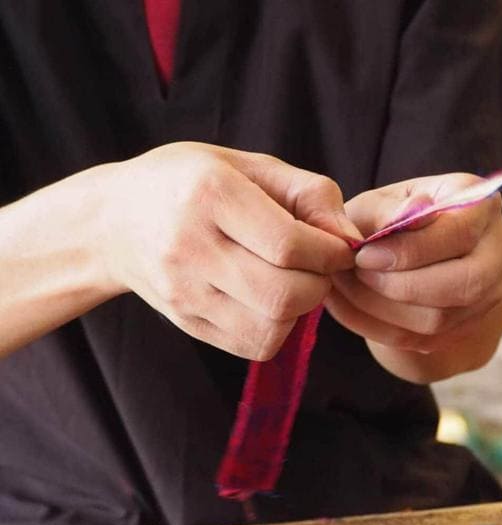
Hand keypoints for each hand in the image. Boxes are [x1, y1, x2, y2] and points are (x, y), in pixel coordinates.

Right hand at [95, 142, 361, 359]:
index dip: (330, 253)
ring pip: (274, 326)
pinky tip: (268, 300)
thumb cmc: (194, 185)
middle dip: (320, 284)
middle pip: (284, 294)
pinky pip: (256, 344)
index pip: (290, 245)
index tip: (338, 248)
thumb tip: (352, 240)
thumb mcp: (249, 166)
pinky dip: (278, 327)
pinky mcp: (187, 323)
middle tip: (318, 267)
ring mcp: (184, 291)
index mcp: (210, 194)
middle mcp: (190, 246)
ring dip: (301, 309)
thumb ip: (310, 194)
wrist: (113, 222)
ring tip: (291, 280)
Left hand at [325, 173, 501, 380]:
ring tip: (347, 289)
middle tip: (358, 276)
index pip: (459, 234)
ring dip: (384, 310)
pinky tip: (352, 308)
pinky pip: (424, 340)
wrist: (409, 249)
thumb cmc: (390, 217)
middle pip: (463, 285)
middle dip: (401, 287)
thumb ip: (389, 210)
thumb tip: (409, 214)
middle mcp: (497, 249)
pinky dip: (380, 328)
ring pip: (440, 319)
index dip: (410, 251)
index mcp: (482, 204)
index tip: (364, 256)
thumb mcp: (381, 201)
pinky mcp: (468, 324)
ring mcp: (489, 291)